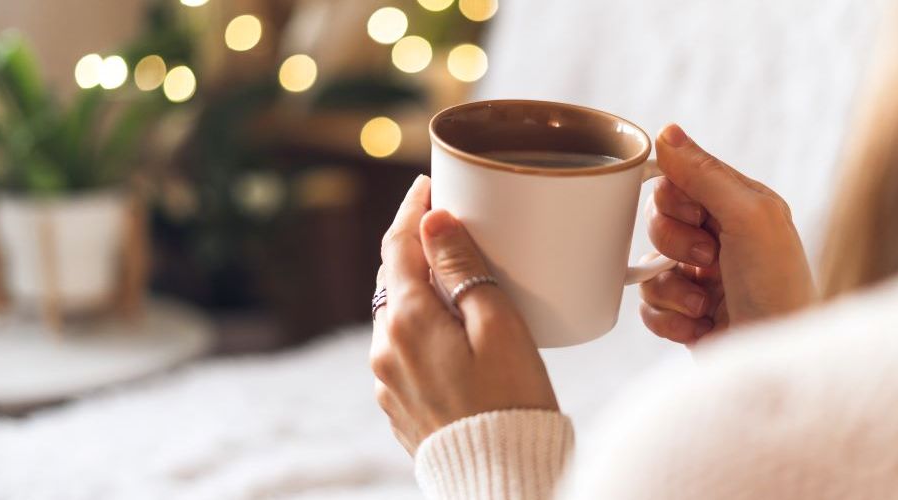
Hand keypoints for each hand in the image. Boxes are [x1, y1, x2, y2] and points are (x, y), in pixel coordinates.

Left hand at [370, 175, 558, 454]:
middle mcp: (385, 348)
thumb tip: (433, 221)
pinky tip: (451, 333)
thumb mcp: (498, 325)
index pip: (398, 245)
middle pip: (393, 279)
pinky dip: (422, 329)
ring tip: (456, 280)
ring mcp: (387, 380)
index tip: (426, 184)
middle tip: (448, 225)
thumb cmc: (512, 401)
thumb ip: (463, 269)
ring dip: (419, 292)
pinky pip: (404, 350)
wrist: (501, 478)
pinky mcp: (397, 405)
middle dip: (416, 249)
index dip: (412, 210)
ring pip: (397, 316)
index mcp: (406, 320)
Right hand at [640, 124, 815, 344]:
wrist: (779, 357)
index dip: (675, 199)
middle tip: (710, 260)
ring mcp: (700, 278)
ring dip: (672, 289)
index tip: (699, 217)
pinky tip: (700, 327)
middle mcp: (719, 238)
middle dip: (674, 244)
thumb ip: (705, 174)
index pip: (677, 179)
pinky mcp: (686, 315)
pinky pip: (646, 306)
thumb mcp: (749, 216)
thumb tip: (666, 131)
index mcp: (738, 206)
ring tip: (705, 305)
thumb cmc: (779, 287)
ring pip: (648, 266)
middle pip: (656, 219)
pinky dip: (668, 320)